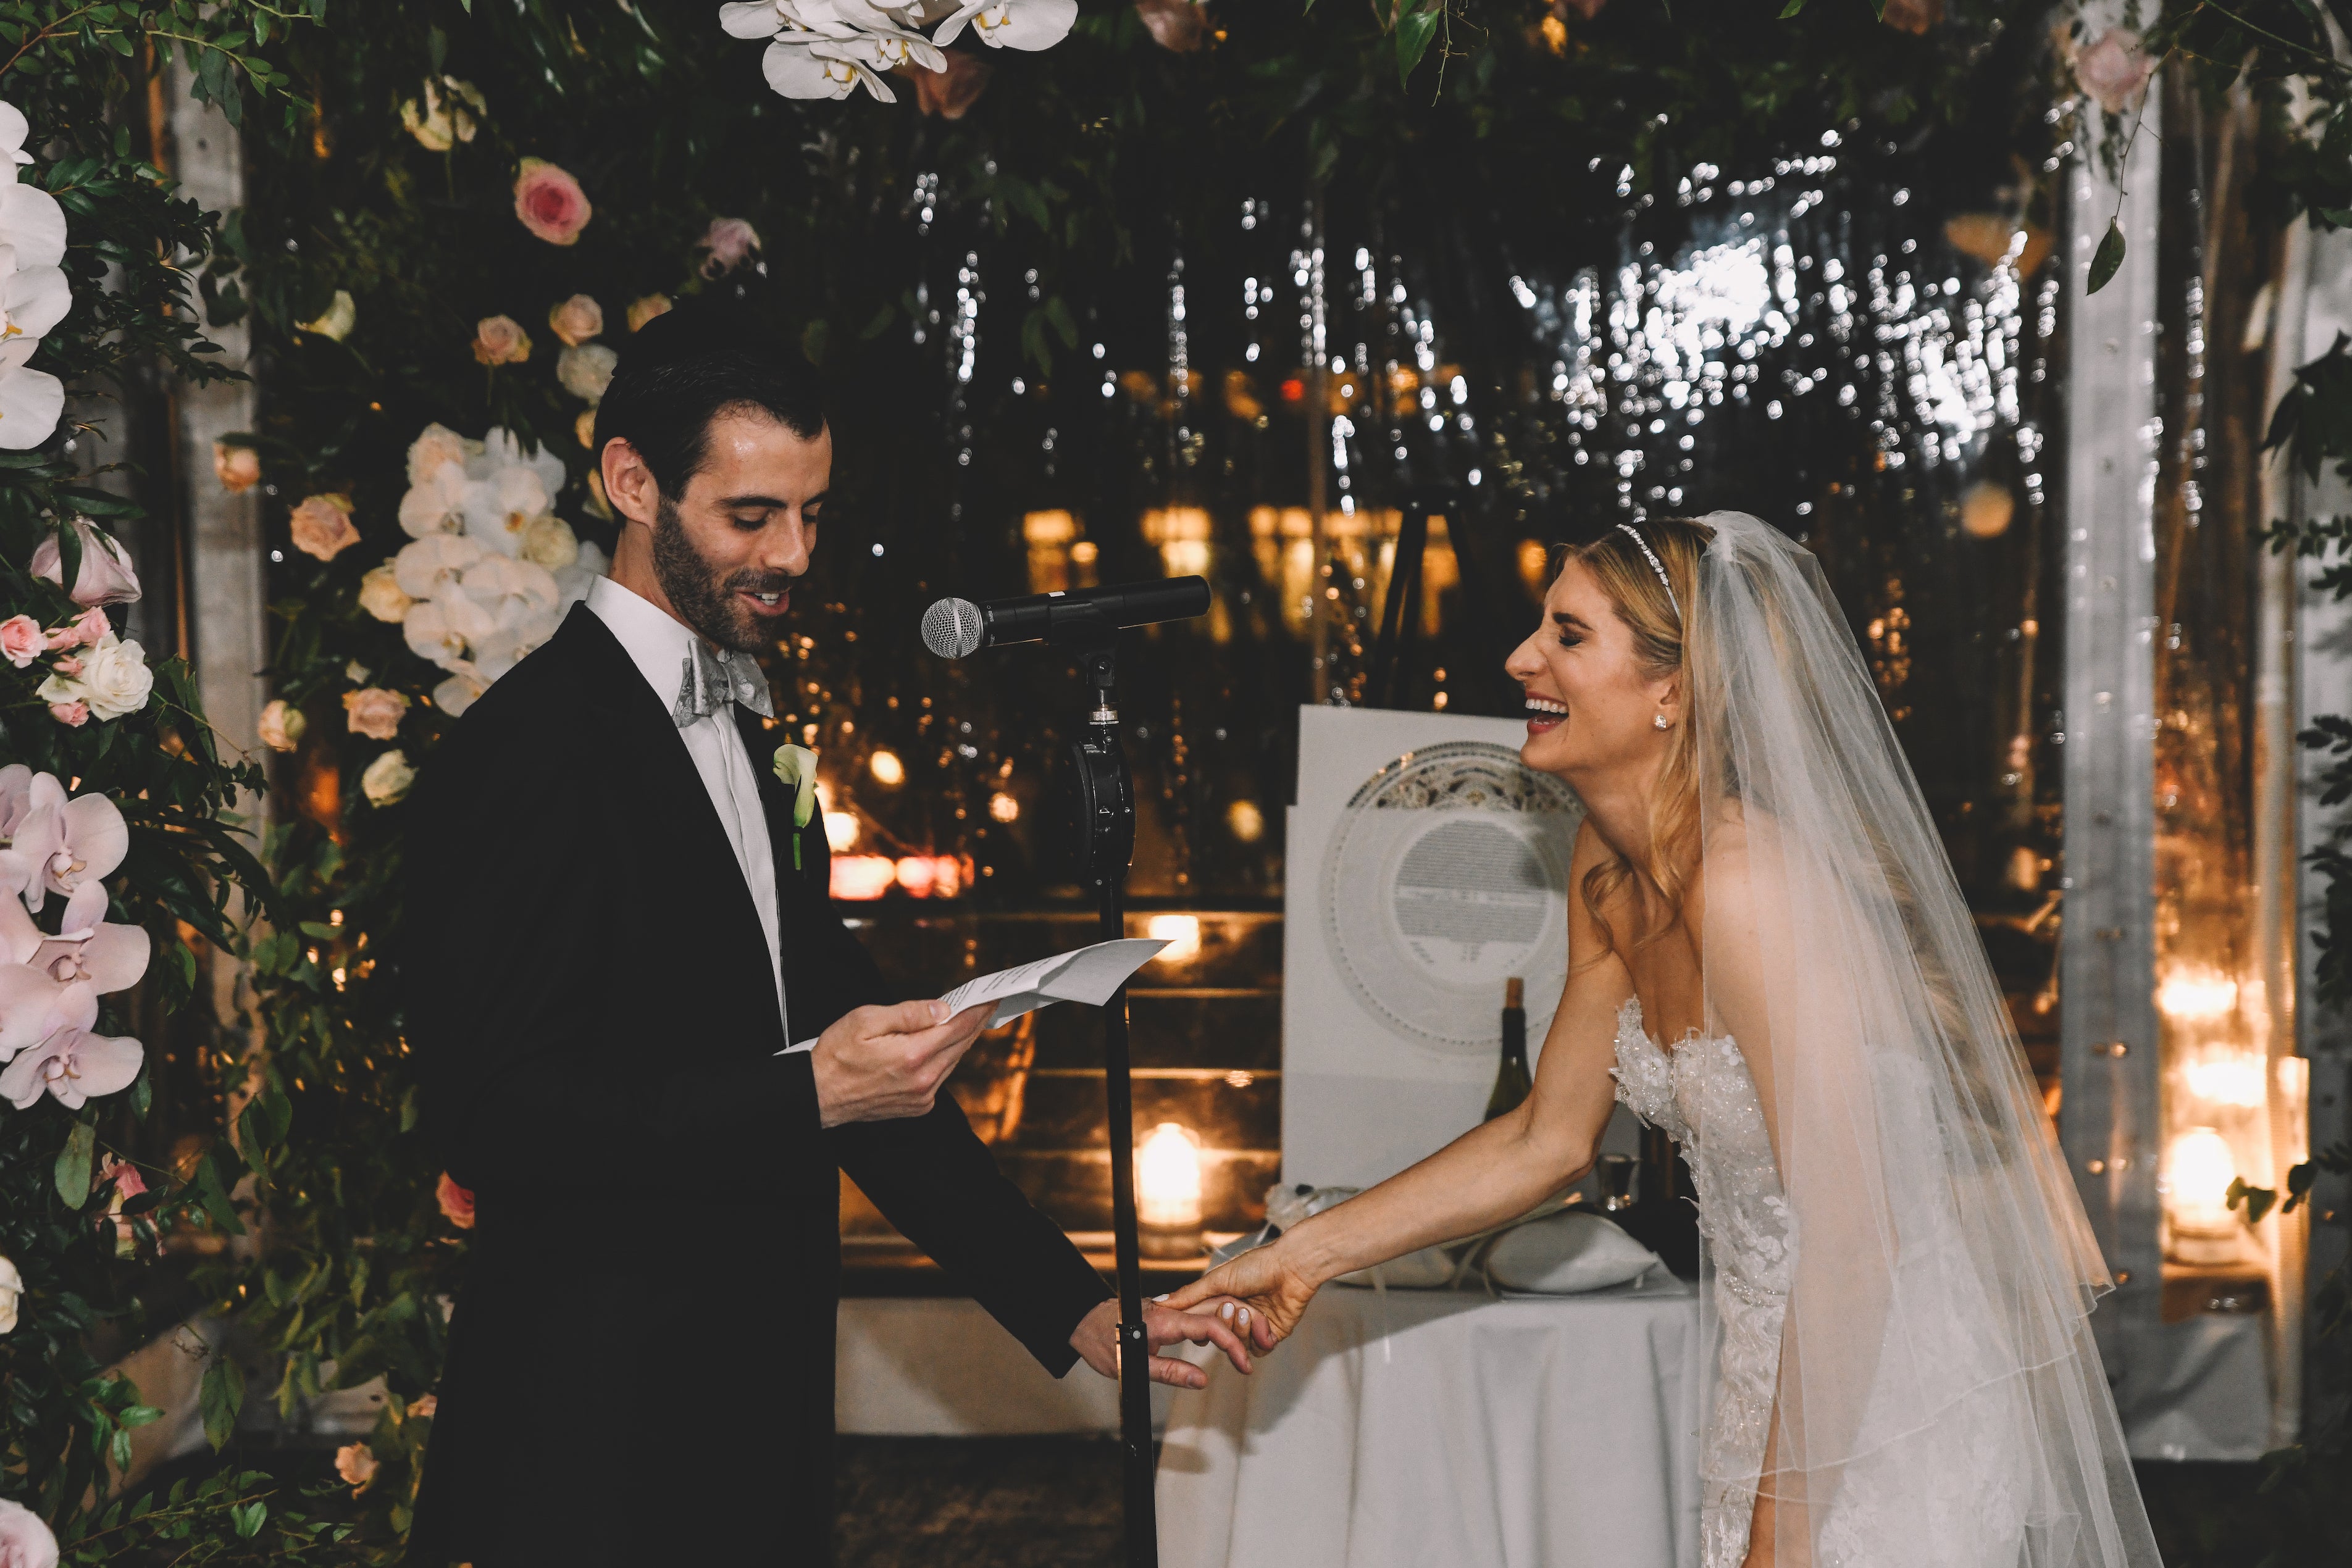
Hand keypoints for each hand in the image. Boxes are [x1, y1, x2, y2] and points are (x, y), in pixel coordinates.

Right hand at [811, 998, 993, 1127]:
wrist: (818, 1095)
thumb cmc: (836, 1055)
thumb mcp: (866, 1020)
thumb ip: (909, 1014)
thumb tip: (943, 1010)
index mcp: (912, 1055)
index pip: (958, 1028)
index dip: (977, 1010)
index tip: (991, 998)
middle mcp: (923, 1080)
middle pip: (961, 1045)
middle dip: (974, 1022)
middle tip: (985, 1004)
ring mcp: (922, 1097)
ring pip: (952, 1061)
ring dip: (959, 1041)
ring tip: (965, 1020)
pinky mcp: (917, 1107)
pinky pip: (940, 1078)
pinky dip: (944, 1060)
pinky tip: (939, 1046)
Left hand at [1069, 1298, 1257, 1389]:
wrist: (1083, 1322)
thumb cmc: (1103, 1342)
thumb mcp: (1135, 1366)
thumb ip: (1170, 1372)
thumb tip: (1201, 1380)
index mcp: (1165, 1320)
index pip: (1209, 1325)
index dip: (1232, 1345)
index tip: (1244, 1364)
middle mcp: (1171, 1308)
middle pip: (1218, 1311)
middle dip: (1242, 1330)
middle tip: (1256, 1353)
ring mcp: (1170, 1307)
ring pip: (1210, 1308)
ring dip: (1232, 1325)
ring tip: (1244, 1349)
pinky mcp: (1167, 1311)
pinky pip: (1198, 1312)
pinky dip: (1216, 1324)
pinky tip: (1218, 1339)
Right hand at [1154, 1239, 1314, 1351]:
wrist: (1292, 1268)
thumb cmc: (1256, 1265)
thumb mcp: (1217, 1279)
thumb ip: (1189, 1296)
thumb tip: (1159, 1304)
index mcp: (1220, 1300)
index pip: (1201, 1324)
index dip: (1200, 1327)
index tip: (1201, 1321)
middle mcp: (1236, 1315)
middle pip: (1220, 1337)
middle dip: (1226, 1324)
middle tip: (1234, 1305)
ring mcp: (1253, 1326)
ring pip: (1238, 1346)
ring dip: (1244, 1328)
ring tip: (1252, 1310)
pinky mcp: (1271, 1335)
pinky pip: (1259, 1350)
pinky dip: (1260, 1338)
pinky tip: (1265, 1322)